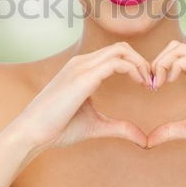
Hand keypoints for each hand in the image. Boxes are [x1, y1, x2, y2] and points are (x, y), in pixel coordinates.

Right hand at [13, 42, 152, 151]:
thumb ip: (119, 128)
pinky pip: (115, 63)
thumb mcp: (95, 126)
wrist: (32, 132)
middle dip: (142, 61)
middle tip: (154, 82)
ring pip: (120, 50)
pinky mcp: (83, 77)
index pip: (115, 54)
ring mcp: (81, 67)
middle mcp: (82, 63)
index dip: (136, 65)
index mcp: (82, 69)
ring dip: (141, 64)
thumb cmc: (57, 128)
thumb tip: (143, 139)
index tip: (148, 85)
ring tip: (150, 83)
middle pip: (121, 47)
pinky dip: (134, 69)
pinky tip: (141, 83)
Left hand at [147, 40, 185, 158]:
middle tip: (151, 83)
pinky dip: (172, 66)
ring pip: (178, 48)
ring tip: (157, 83)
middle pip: (173, 47)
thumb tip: (148, 141)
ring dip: (161, 62)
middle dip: (156, 61)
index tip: (150, 88)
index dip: (157, 68)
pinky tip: (168, 83)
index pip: (174, 58)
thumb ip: (171, 131)